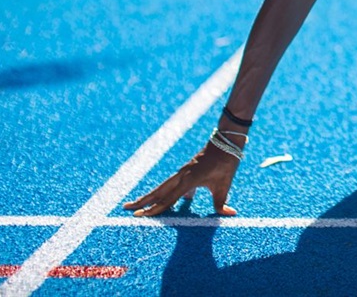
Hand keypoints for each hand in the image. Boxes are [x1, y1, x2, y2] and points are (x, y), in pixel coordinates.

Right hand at [123, 138, 241, 216]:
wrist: (226, 141)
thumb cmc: (226, 163)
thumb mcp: (225, 183)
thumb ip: (223, 201)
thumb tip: (230, 214)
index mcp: (189, 180)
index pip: (169, 198)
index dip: (155, 209)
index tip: (142, 216)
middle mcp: (181, 176)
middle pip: (158, 191)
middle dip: (142, 201)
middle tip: (126, 208)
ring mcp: (182, 172)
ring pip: (162, 187)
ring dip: (149, 196)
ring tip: (135, 204)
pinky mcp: (185, 170)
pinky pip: (171, 184)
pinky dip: (163, 192)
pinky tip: (162, 199)